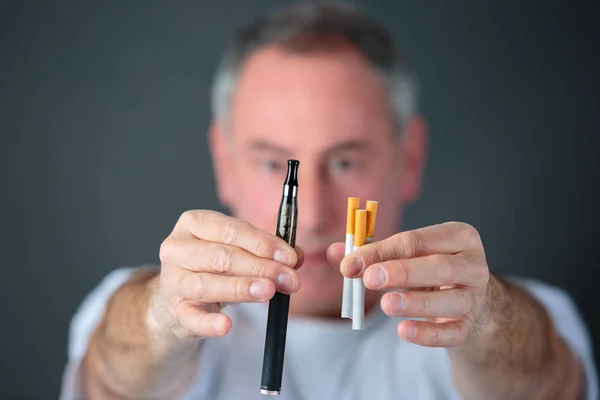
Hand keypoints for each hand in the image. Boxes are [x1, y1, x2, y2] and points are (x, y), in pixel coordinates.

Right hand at [150, 210, 303, 341]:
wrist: (177, 299)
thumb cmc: (212, 267)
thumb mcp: (238, 252)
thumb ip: (267, 252)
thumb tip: (297, 257)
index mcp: (194, 223)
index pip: (231, 229)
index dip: (263, 243)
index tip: (289, 257)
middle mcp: (177, 248)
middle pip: (221, 256)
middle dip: (259, 266)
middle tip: (287, 278)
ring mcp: (173, 281)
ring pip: (206, 284)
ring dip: (240, 287)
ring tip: (267, 291)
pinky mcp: (173, 311)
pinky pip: (191, 318)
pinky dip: (209, 323)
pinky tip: (226, 325)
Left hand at [329, 222, 489, 346]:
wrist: (466, 298)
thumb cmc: (428, 268)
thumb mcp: (404, 255)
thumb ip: (370, 253)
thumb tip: (335, 253)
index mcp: (457, 236)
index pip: (415, 241)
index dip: (380, 252)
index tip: (350, 265)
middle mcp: (473, 264)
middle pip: (440, 267)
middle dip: (402, 272)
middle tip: (370, 279)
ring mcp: (476, 297)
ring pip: (450, 300)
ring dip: (415, 302)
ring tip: (386, 305)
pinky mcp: (471, 325)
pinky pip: (452, 333)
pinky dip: (428, 334)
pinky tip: (403, 331)